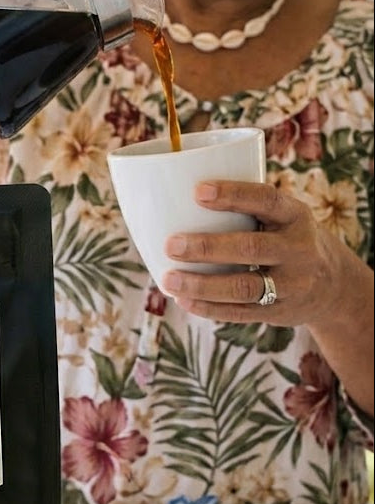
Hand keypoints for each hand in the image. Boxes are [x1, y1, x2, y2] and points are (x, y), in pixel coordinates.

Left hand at [161, 179, 342, 326]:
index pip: (266, 199)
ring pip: (244, 287)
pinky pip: (242, 313)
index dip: (233, 194)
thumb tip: (173, 198)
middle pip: (251, 248)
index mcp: (295, 216)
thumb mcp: (282, 217)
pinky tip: (184, 301)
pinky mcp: (280, 312)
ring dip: (202, 285)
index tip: (196, 191)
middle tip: (171, 244)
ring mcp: (292, 285)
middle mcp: (298, 250)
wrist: (334, 285)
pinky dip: (210, 308)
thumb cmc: (286, 238)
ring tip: (169, 280)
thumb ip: (245, 209)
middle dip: (208, 247)